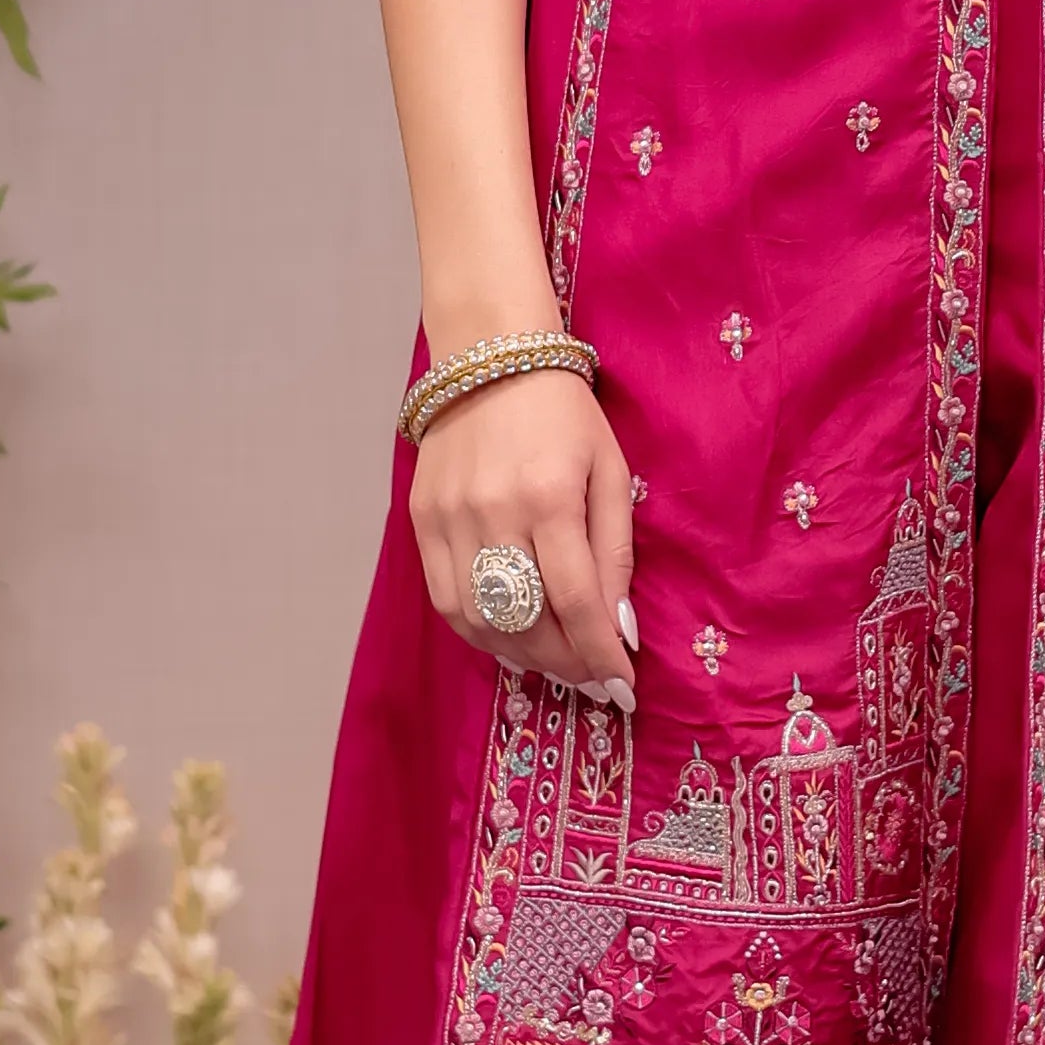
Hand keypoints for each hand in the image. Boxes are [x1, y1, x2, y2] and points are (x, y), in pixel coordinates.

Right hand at [409, 366, 634, 701]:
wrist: (490, 355)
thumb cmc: (564, 413)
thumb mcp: (609, 471)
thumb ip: (616, 552)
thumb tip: (620, 627)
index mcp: (548, 498)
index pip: (577, 603)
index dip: (601, 656)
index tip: (623, 688)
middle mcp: (492, 515)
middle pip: (526, 623)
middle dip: (567, 664)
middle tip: (594, 679)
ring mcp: (448, 520)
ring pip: (480, 623)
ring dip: (523, 657)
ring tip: (557, 663)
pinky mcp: (421, 521)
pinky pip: (446, 600)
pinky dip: (480, 633)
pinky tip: (510, 638)